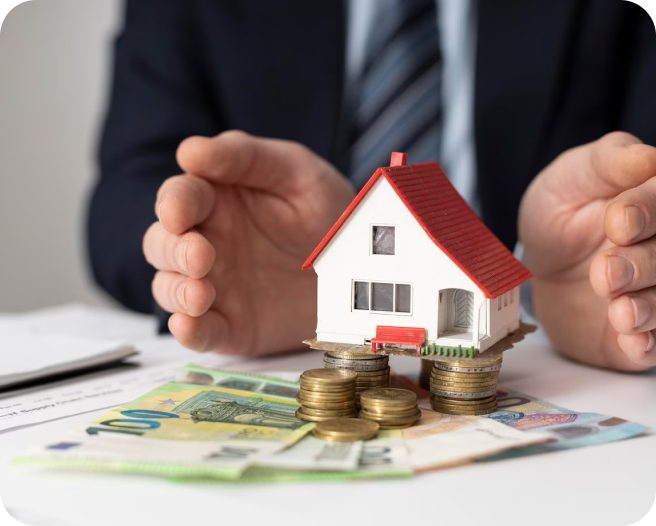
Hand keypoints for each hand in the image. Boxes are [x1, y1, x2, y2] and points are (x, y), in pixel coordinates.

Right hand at [143, 131, 353, 355]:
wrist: (359, 270)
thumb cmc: (327, 213)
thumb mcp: (296, 173)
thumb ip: (246, 157)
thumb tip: (189, 151)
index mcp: (216, 201)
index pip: (179, 197)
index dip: (173, 204)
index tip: (179, 213)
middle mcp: (206, 242)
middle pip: (162, 244)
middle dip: (172, 249)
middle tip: (200, 255)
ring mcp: (215, 286)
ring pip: (168, 287)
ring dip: (175, 291)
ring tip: (200, 293)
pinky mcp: (229, 325)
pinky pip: (199, 331)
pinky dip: (188, 331)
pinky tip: (189, 325)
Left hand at [519, 132, 655, 370]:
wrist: (536, 263)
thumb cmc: (560, 212)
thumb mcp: (570, 177)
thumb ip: (608, 162)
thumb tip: (650, 157)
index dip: (648, 211)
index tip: (617, 221)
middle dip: (642, 265)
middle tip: (605, 271)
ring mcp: (655, 292)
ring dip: (648, 308)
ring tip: (619, 310)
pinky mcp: (642, 333)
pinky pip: (655, 344)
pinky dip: (646, 344)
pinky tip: (631, 341)